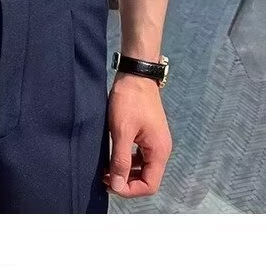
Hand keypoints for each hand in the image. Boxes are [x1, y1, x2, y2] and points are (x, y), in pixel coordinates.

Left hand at [104, 73, 171, 197]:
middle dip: (126, 182)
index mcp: (159, 151)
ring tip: (106, 168)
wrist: (136, 74)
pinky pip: (139, 156)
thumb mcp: (121, 131)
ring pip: (143, 168)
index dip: (129, 190)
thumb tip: (117, 185)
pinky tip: (112, 156)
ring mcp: (155, 142)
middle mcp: (161, 149)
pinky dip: (127, 160)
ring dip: (126, 172)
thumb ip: (120, 160)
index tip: (110, 184)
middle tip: (104, 177)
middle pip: (147, 179)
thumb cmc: (130, 99)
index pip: (150, 185)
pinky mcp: (148, 135)